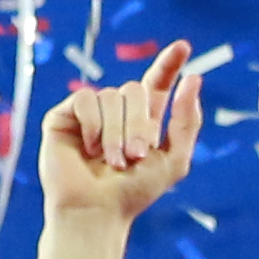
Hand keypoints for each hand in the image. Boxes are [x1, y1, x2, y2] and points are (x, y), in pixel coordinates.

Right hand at [38, 43, 201, 227]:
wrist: (96, 211)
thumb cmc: (134, 193)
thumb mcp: (174, 159)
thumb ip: (187, 120)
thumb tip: (194, 78)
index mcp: (143, 120)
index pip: (156, 83)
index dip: (168, 64)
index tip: (183, 46)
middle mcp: (116, 112)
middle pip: (135, 89)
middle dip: (140, 123)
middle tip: (136, 157)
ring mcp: (90, 113)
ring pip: (111, 95)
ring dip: (117, 133)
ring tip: (113, 162)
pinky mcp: (64, 116)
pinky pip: (86, 99)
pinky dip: (93, 125)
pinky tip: (87, 149)